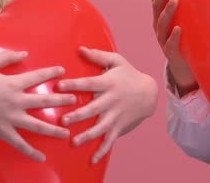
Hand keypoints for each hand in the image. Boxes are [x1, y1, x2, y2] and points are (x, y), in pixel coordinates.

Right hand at [0, 51, 75, 161]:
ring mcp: (11, 118)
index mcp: (13, 84)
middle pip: (44, 100)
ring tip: (67, 132)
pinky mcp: (3, 131)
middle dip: (62, 100)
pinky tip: (42, 157)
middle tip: (75, 100)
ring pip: (37, 124)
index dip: (51, 73)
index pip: (37, 76)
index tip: (63, 71)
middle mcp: (16, 101)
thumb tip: (24, 53)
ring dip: (54, 128)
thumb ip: (6, 57)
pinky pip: (20, 143)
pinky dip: (31, 151)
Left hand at [56, 47, 157, 163]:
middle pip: (93, 109)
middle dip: (78, 115)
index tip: (59, 86)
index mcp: (108, 83)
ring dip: (87, 135)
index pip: (89, 83)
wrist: (150, 93)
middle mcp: (111, 100)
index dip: (74, 85)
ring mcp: (116, 115)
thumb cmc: (129, 74)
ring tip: (73, 141)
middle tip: (63, 121)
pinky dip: (102, 151)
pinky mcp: (119, 126)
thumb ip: (98, 56)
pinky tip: (92, 160)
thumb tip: (79, 49)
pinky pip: (110, 140)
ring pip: (101, 127)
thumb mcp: (117, 61)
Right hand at [150, 0, 196, 93]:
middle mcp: (158, 27)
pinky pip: (170, 44)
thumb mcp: (186, 21)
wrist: (184, 68)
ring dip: (167, 10)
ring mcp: (163, 40)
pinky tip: (179, 29)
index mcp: (160, 17)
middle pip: (156, 6)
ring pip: (161, 23)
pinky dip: (173, 36)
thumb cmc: (187, 40)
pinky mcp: (170, 53)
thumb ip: (189, 8)